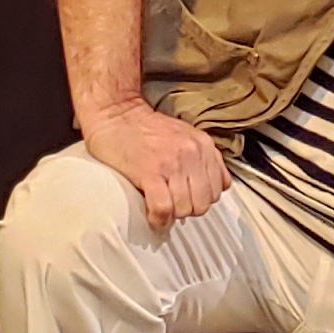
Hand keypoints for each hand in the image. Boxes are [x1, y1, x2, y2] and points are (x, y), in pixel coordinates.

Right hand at [77, 97, 227, 226]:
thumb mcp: (184, 135)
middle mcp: (192, 153)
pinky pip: (163, 208)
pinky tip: (152, 217)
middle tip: (173, 206)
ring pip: (184, 209)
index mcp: (203, 144)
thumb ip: (201, 158)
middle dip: (188, 210)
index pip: (218, 188)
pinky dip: (158, 219)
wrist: (114, 113)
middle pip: (203, 203)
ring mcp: (172, 163)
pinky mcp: (150, 172)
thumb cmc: (143, 128)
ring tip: (160, 210)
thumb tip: (211, 187)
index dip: (201, 200)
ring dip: (172, 216)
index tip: (188, 201)